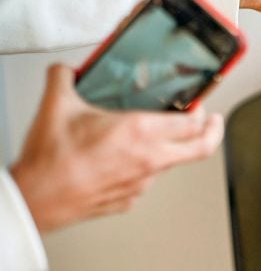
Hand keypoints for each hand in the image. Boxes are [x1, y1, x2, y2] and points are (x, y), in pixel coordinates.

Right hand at [9, 65, 223, 232]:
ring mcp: (143, 183)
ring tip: (159, 137)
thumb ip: (65, 78)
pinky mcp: (131, 200)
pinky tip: (129, 158)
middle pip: (201, 148)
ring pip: (173, 163)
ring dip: (172, 149)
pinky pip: (148, 180)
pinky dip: (146, 167)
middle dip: (213, 132)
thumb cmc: (51, 161)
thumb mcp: (57, 105)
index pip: (192, 122)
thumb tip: (67, 70)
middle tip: (213, 122)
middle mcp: (149, 159)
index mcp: (140, 132)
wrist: (37, 199)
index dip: (201, 111)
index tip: (200, 104)